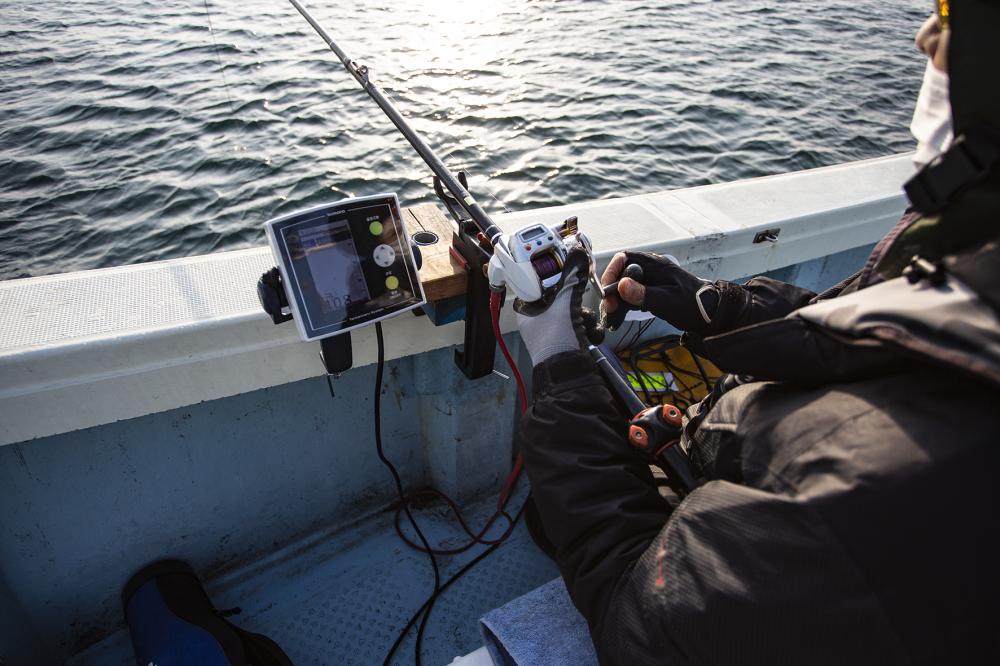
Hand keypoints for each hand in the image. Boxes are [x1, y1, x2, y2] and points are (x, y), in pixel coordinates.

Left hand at [516, 246, 603, 365]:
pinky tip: (587, 334)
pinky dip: (587, 327)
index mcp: (526, 311)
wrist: (570, 375)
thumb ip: (572, 279)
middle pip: (559, 296)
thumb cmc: (555, 344)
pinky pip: (580, 323)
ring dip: (582, 316)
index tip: (565, 267)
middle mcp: (537, 320)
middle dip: (574, 300)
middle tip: (576, 302)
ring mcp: (553, 330)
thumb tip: (578, 256)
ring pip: (572, 309)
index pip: (536, 283)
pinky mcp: (568, 339)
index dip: (551, 275)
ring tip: (581, 325)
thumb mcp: (564, 305)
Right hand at [601, 251, 717, 331]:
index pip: (624, 258)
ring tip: (611, 316)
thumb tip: (622, 285)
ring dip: (615, 301)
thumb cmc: (692, 304)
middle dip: (611, 291)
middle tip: (609, 308)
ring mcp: (649, 282)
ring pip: (623, 287)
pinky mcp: (649, 294)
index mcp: (655, 265)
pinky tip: (618, 319)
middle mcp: (649, 271)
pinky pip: (630, 297)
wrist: (710, 315)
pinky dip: (622, 307)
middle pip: (621, 274)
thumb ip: (644, 294)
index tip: (606, 290)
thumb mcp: (668, 301)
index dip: (612, 271)